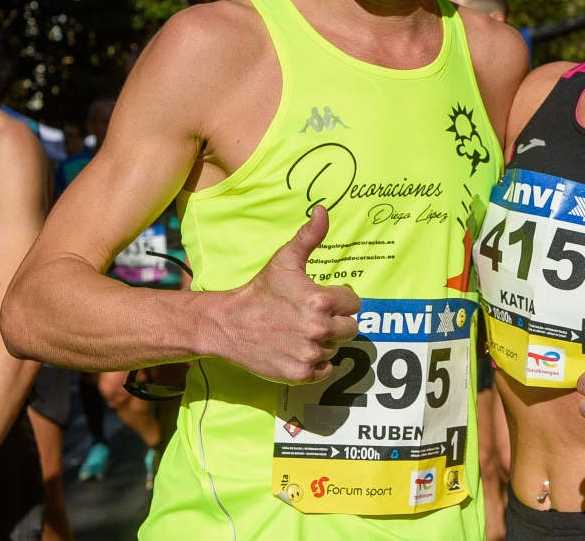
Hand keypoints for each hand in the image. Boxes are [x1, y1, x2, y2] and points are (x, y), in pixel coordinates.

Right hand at [223, 206, 361, 383]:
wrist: (230, 324)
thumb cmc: (261, 291)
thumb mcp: (285, 260)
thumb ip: (309, 236)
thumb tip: (323, 211)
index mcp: (320, 300)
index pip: (354, 303)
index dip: (340, 300)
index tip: (321, 300)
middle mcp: (319, 328)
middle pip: (350, 328)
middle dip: (335, 322)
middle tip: (312, 317)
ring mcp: (310, 353)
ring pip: (336, 348)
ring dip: (324, 342)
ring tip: (300, 332)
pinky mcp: (300, 373)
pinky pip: (324, 370)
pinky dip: (315, 363)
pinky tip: (298, 349)